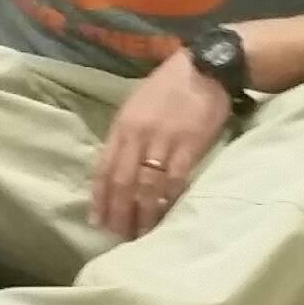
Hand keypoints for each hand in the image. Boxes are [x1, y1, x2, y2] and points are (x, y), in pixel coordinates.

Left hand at [91, 52, 232, 240]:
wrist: (206, 68)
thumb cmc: (169, 86)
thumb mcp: (136, 105)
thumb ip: (125, 136)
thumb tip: (115, 168)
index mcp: (122, 125)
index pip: (103, 168)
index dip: (99, 198)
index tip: (97, 220)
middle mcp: (138, 135)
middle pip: (122, 182)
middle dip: (118, 212)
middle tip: (118, 236)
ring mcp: (163, 141)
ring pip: (146, 186)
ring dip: (142, 214)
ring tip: (140, 235)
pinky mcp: (190, 146)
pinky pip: (174, 181)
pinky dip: (167, 202)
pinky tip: (164, 217)